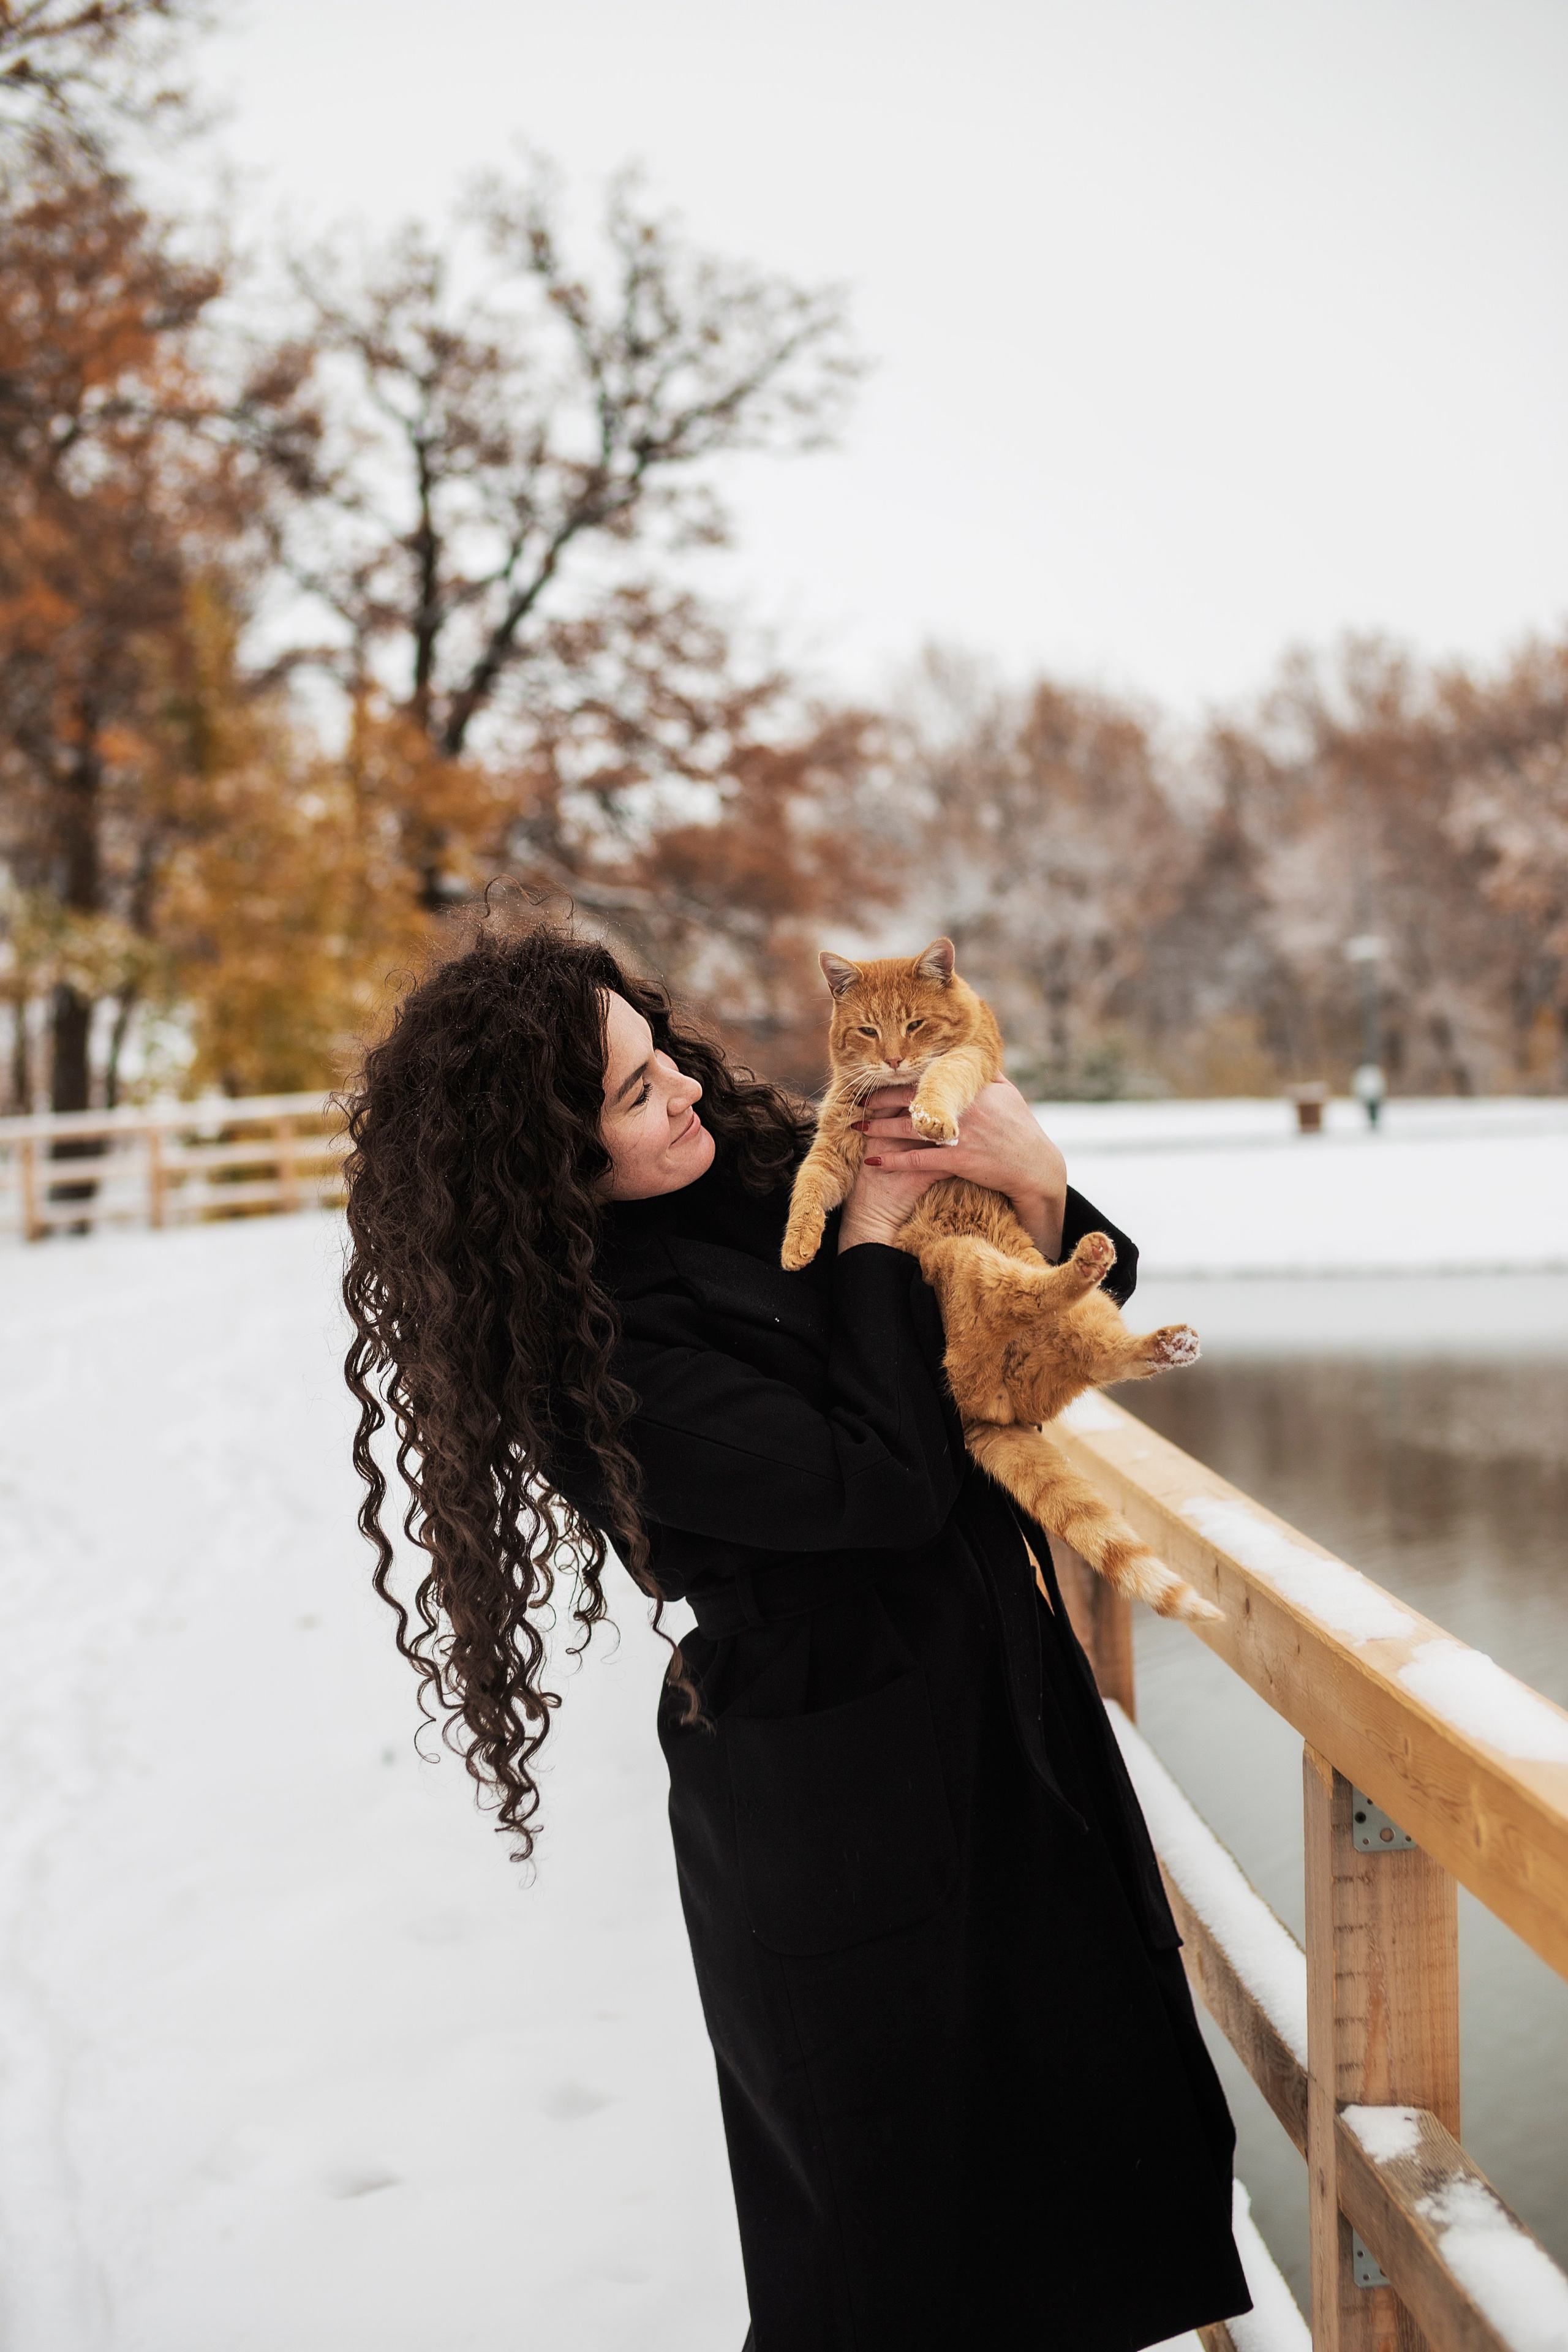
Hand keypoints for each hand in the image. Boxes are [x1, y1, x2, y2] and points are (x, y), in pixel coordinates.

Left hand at [837, 1078, 1067, 1255]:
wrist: (1036, 1169)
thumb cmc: (1021, 1129)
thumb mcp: (1007, 1094)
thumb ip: (984, 1075)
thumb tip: (968, 1052)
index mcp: (974, 1088)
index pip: (930, 1076)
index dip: (902, 1077)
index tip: (882, 1075)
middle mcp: (966, 1106)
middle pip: (912, 1099)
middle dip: (882, 1099)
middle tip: (859, 1099)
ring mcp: (962, 1133)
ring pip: (909, 1128)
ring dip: (879, 1128)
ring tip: (857, 1127)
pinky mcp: (959, 1160)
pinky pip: (918, 1161)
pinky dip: (893, 1161)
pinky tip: (873, 1160)